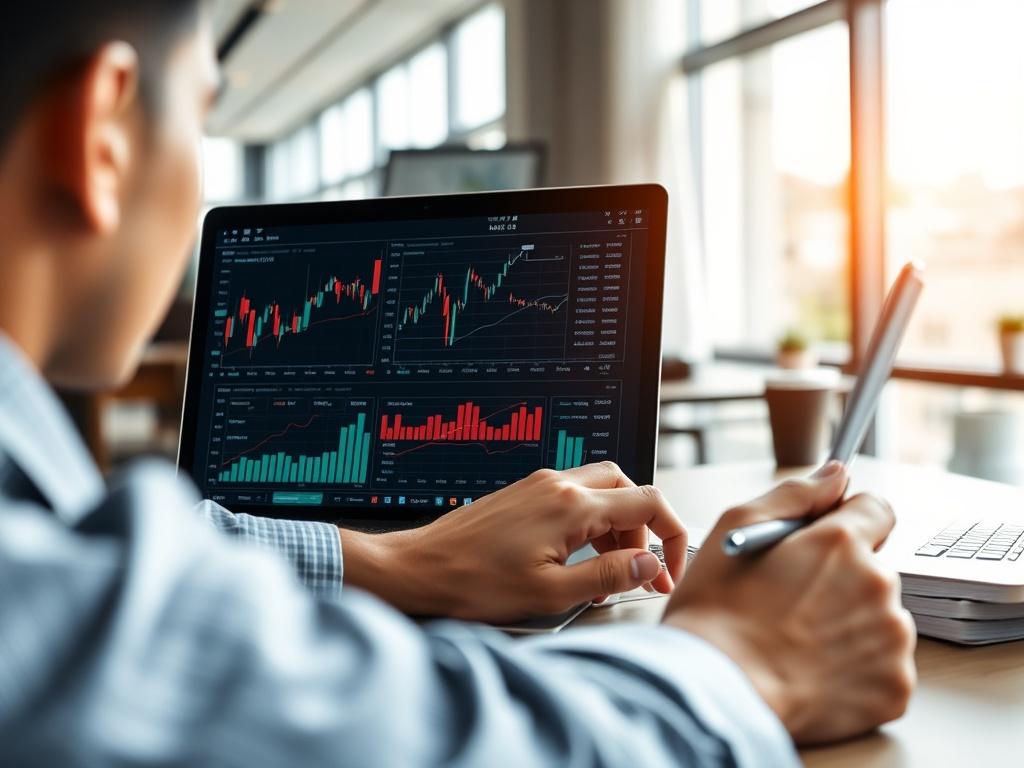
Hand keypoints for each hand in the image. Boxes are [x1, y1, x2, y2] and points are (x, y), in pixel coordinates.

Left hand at [341, 462, 686, 622]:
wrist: (420, 569)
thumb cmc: (473, 583)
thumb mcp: (551, 593)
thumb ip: (608, 576)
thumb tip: (650, 565)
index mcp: (571, 505)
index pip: (649, 502)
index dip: (673, 537)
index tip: (671, 570)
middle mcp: (557, 484)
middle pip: (628, 488)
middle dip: (645, 528)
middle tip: (640, 569)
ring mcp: (538, 486)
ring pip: (601, 490)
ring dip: (617, 528)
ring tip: (607, 573)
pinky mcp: (523, 494)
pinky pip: (573, 498)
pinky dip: (590, 524)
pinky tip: (577, 560)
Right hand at [663, 462, 915, 744]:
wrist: (717, 691)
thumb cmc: (716, 614)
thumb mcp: (734, 529)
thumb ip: (795, 495)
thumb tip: (836, 475)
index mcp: (841, 543)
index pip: (877, 509)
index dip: (847, 521)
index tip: (823, 543)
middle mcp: (878, 585)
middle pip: (874, 568)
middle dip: (841, 579)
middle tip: (791, 603)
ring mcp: (891, 640)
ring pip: (880, 618)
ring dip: (850, 624)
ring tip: (798, 642)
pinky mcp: (894, 687)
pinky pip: (885, 666)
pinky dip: (857, 669)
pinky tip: (813, 671)